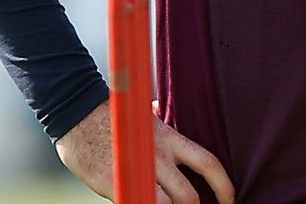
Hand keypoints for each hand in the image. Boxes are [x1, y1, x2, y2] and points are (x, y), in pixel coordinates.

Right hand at [55, 98, 235, 203]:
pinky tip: (141, 203)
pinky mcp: (114, 184)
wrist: (75, 111)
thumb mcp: (146, 115)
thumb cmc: (111, 114)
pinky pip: (136, 203)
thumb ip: (161, 123)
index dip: (224, 185)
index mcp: (169, 138)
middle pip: (189, 196)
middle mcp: (158, 156)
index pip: (208, 163)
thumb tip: (165, 112)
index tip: (230, 199)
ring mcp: (136, 172)